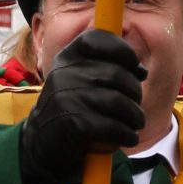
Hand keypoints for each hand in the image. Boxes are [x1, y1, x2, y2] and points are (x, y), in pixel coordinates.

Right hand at [17, 30, 144, 183]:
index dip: (122, 50)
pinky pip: (114, 126)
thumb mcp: (79, 82)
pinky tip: (128, 138)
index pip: (97, 39)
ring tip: (134, 124)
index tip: (136, 68)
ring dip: (135, 116)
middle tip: (135, 107)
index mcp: (66, 58)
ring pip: (119, 101)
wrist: (41, 145)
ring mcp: (68, 98)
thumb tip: (142, 70)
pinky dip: (127, 134)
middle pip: (117, 74)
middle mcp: (64, 73)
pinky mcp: (75, 124)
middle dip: (135, 92)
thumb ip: (107, 70)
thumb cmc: (71, 110)